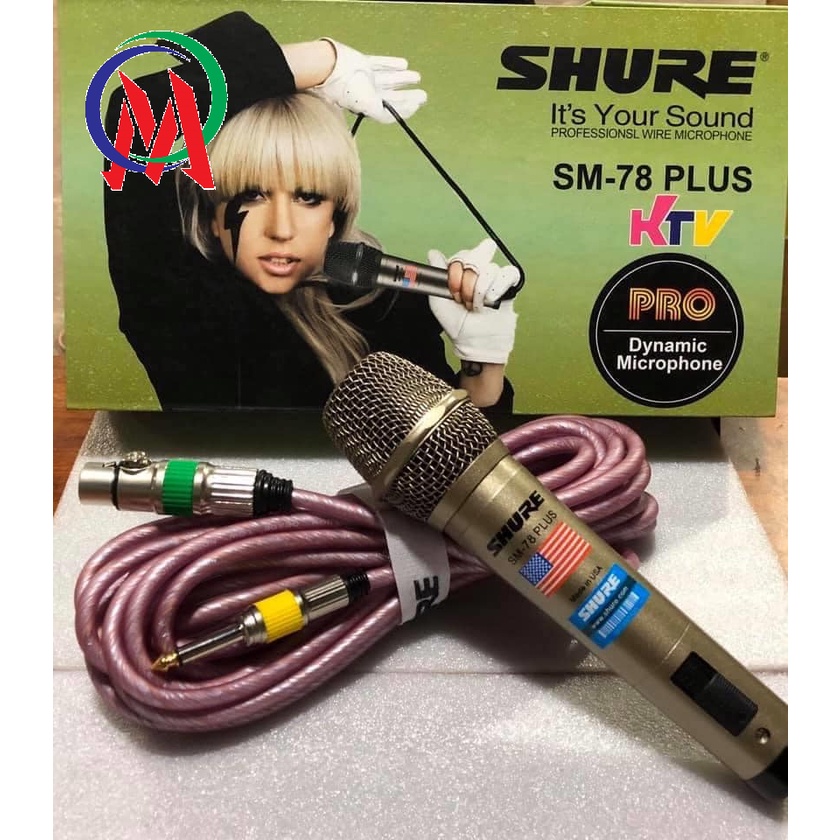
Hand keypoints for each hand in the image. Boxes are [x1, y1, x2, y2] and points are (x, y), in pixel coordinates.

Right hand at [312, 39, 427, 122]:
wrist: (329, 68)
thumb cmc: (347, 89)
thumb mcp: (369, 106)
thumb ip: (385, 113)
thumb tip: (403, 114)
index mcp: (368, 106)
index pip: (390, 110)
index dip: (405, 108)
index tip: (417, 104)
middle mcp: (367, 93)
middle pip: (391, 95)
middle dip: (408, 96)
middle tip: (423, 96)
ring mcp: (365, 77)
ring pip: (388, 79)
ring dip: (403, 79)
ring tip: (417, 77)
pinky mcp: (362, 62)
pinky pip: (380, 63)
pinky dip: (391, 64)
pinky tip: (403, 64)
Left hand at [427, 244, 517, 364]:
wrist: (475, 340)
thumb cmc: (457, 323)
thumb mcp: (438, 301)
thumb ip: (436, 275)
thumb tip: (433, 253)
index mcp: (460, 271)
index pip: (460, 257)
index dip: (456, 275)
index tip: (453, 294)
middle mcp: (477, 269)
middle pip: (476, 257)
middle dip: (467, 284)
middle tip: (465, 300)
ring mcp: (494, 275)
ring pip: (490, 269)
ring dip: (480, 292)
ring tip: (477, 305)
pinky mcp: (509, 283)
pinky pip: (508, 273)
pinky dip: (497, 289)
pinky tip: (491, 301)